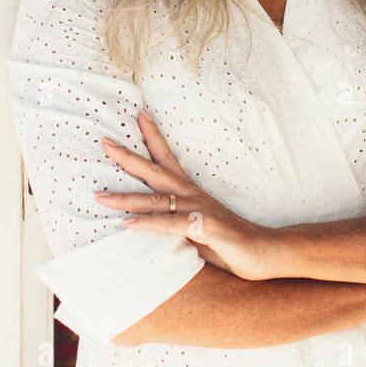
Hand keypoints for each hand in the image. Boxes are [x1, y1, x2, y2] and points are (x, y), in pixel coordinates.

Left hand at [94, 109, 272, 281]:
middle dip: (127, 157)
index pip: (167, 158)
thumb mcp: (198, 229)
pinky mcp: (203, 228)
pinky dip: (148, 224)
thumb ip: (176, 223)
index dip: (152, 136)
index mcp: (191, 192)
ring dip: (125, 197)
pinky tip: (127, 224)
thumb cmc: (231, 244)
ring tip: (99, 196)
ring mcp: (198, 210)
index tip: (138, 114)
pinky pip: (170, 225)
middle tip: (103, 142)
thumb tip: (150, 223)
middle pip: (154, 171)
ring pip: (155, 200)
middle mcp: (193, 196)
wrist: (266, 252)